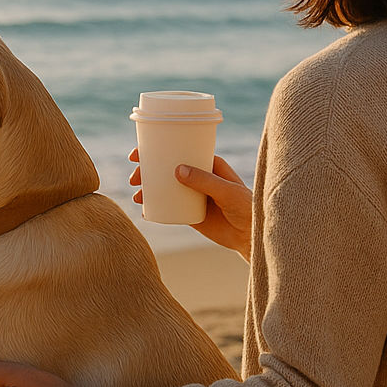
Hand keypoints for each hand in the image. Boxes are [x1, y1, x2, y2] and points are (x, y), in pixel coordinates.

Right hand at [129, 149, 252, 260]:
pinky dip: (156, 208)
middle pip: (168, 169)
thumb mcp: (227, 191)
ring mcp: (193, 196)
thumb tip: (177, 170)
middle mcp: (199, 178)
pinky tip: (145, 210)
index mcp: (209, 165)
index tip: (140, 153)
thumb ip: (205, 181)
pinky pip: (169, 208)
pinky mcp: (191, 214)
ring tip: (137, 196)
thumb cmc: (247, 208)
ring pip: (166, 188)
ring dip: (149, 189)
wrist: (252, 236)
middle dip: (148, 171)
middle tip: (134, 177)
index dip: (160, 150)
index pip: (181, 151)